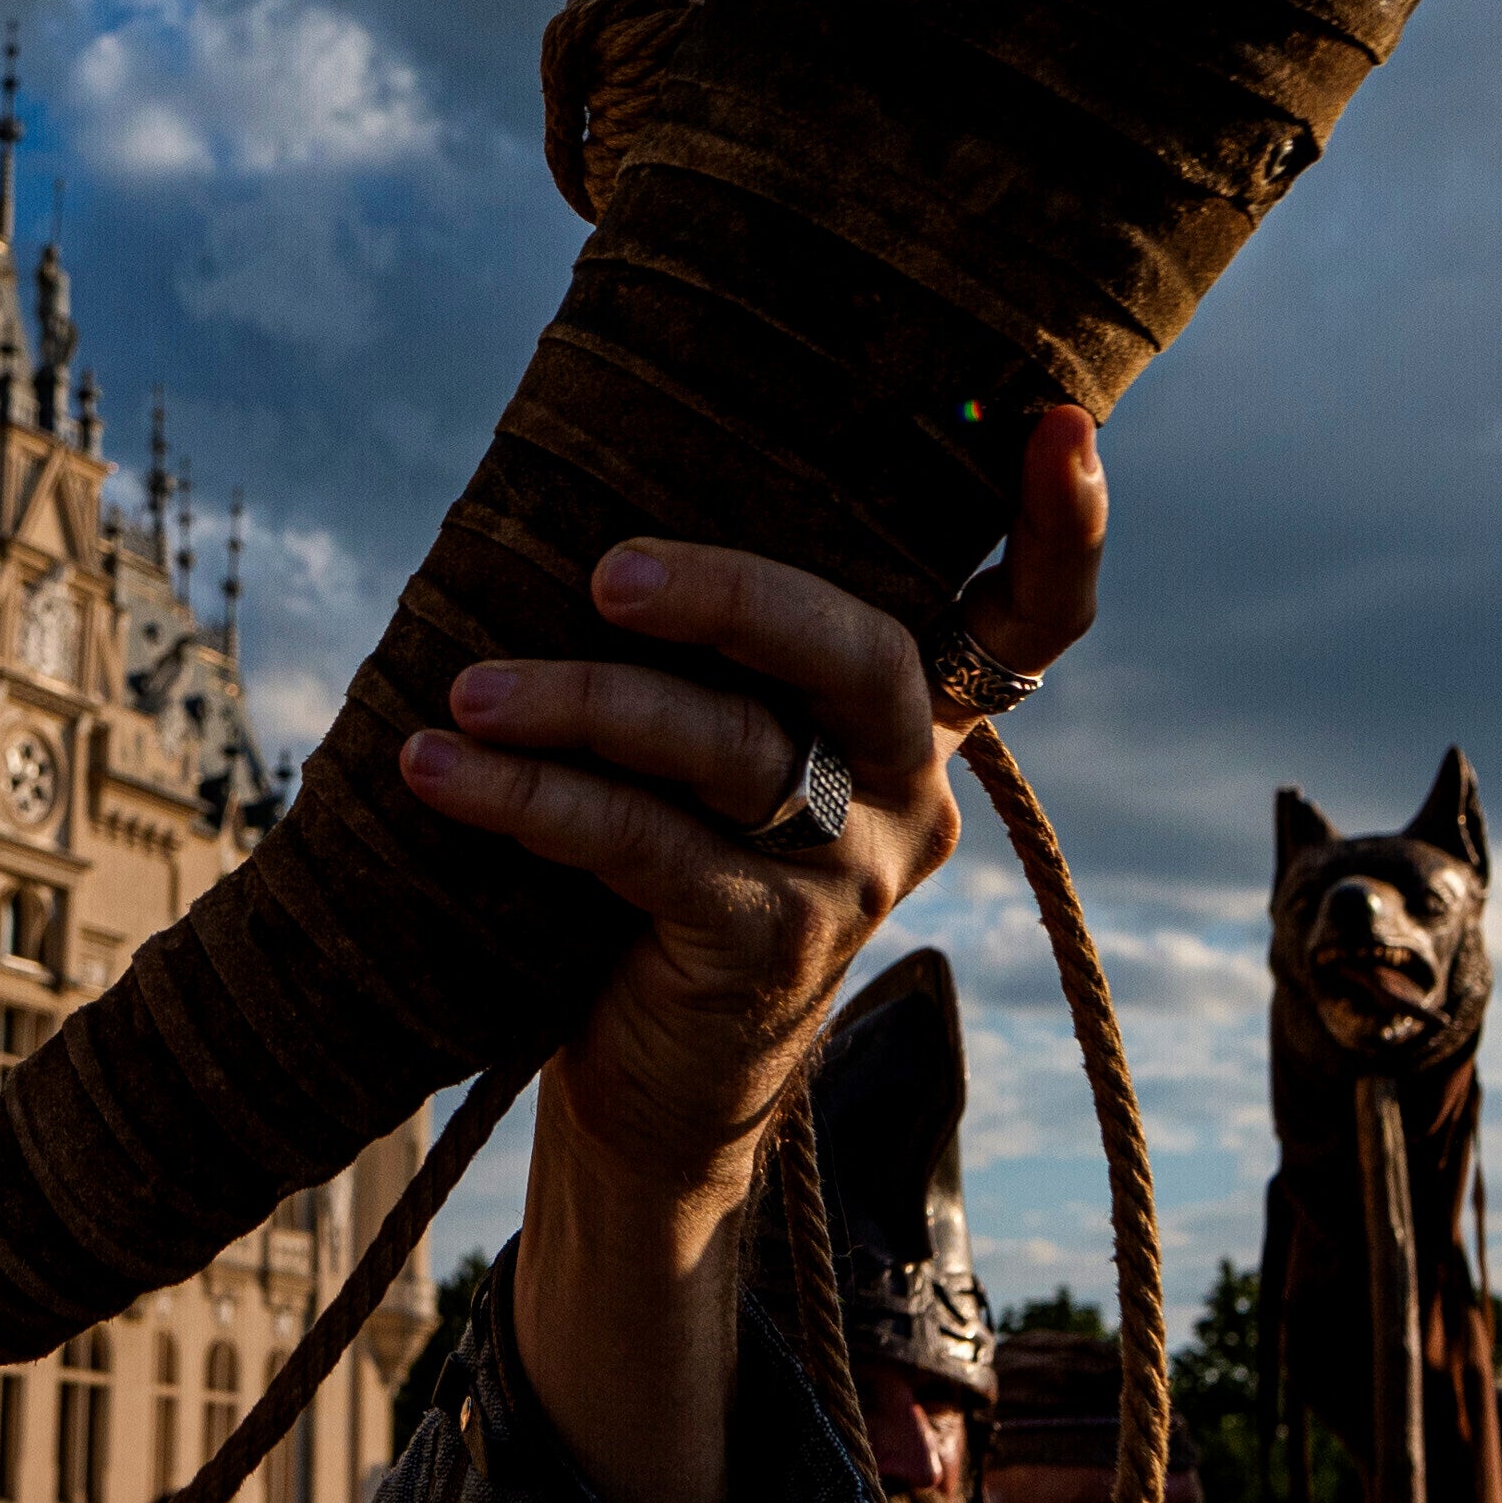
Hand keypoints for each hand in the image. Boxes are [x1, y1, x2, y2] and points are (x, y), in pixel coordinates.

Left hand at [401, 410, 1106, 1502]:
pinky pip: (646, 847)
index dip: (1063, 529)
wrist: (656, 1078)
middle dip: (736, 598)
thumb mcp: (721, 750)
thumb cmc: (670, 866)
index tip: (1060, 423)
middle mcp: (910, 788)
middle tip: (610, 573)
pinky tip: (438, 772)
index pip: (1033, 620)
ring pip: (734, 752)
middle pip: (861, 658)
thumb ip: (718, 656)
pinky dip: (533, 801)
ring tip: (467, 694)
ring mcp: (851, 874)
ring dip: (583, 705)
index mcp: (917, 719)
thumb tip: (578, 500)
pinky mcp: (768, 947)